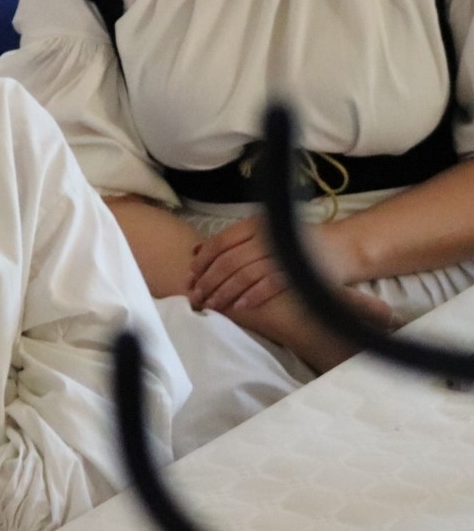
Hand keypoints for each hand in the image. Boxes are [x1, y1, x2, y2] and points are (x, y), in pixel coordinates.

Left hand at [189, 214, 351, 312]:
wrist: (342, 247)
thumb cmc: (295, 242)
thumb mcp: (261, 235)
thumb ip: (231, 242)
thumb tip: (195, 251)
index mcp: (255, 224)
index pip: (220, 242)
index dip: (202, 261)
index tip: (189, 277)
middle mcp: (267, 235)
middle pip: (229, 260)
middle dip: (208, 280)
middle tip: (195, 298)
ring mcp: (283, 252)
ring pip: (245, 273)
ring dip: (225, 291)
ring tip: (212, 306)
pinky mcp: (299, 269)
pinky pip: (270, 284)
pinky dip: (253, 295)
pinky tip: (240, 307)